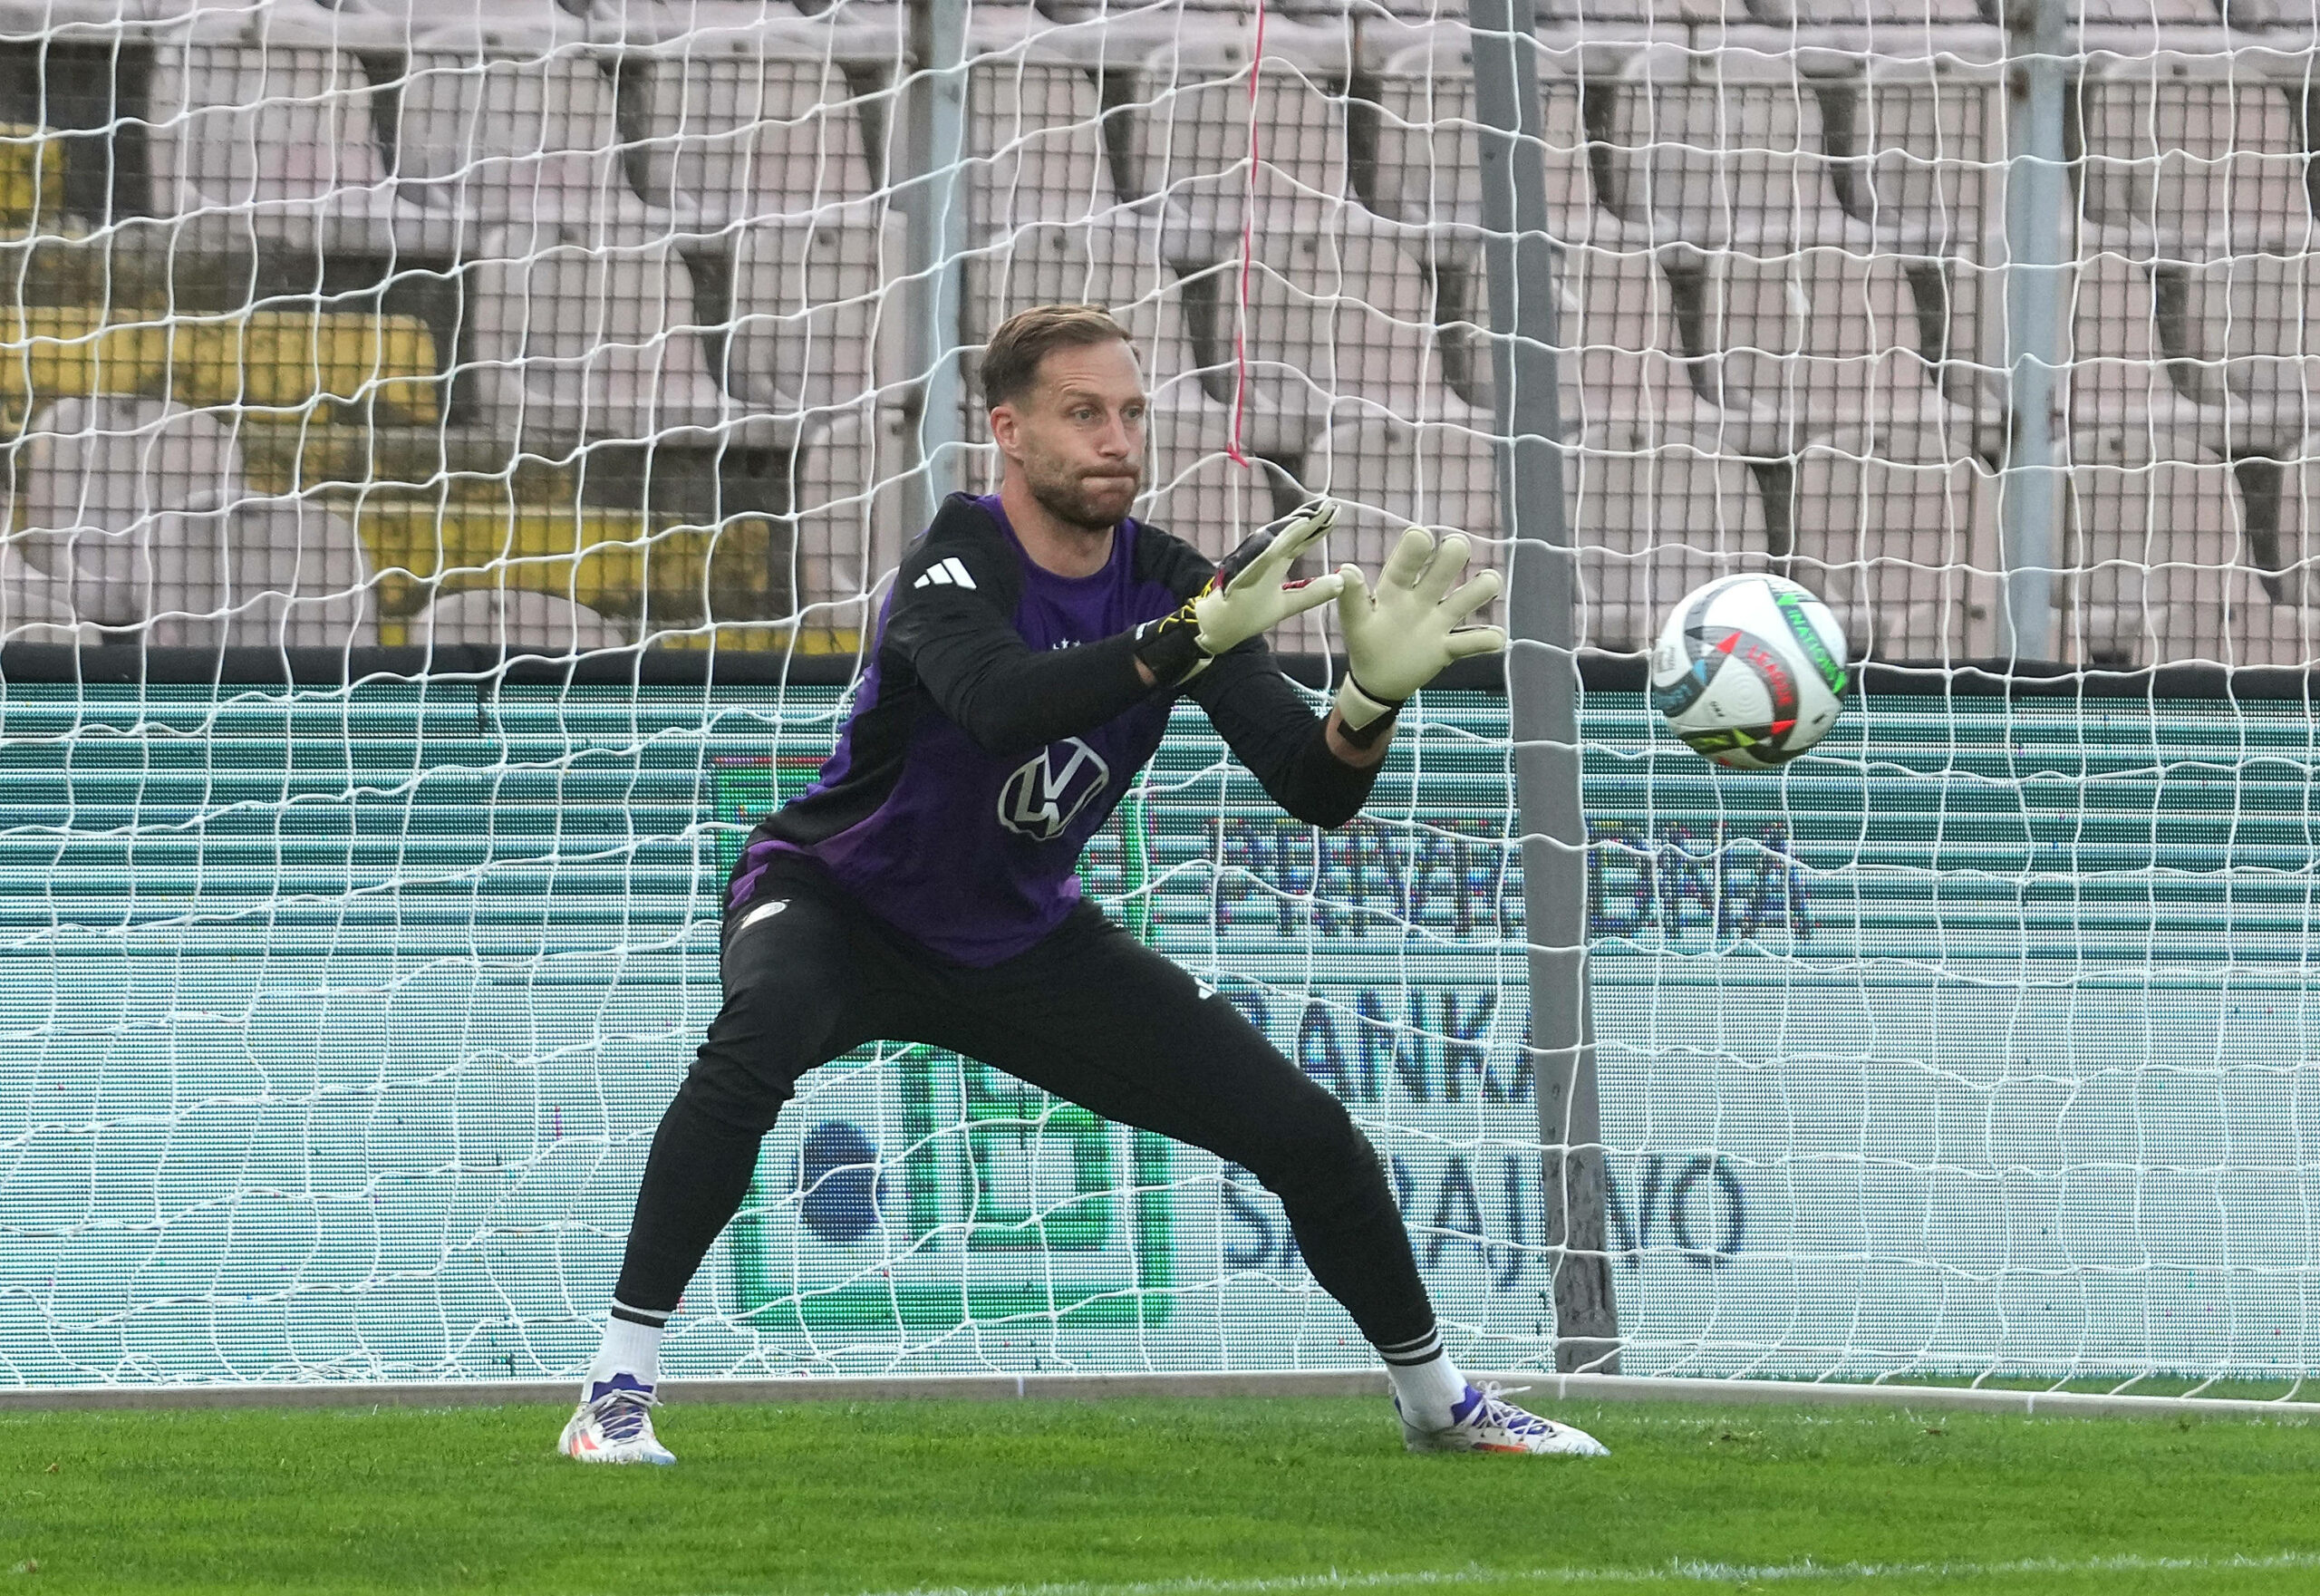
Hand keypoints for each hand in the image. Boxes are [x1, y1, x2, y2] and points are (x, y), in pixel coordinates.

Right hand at [1134, 500, 1346, 683]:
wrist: (1218, 625)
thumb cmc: (1247, 613)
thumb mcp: (1287, 604)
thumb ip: (1311, 594)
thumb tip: (1340, 583)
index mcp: (1277, 561)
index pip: (1303, 540)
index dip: (1319, 526)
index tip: (1336, 511)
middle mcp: (1268, 555)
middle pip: (1294, 532)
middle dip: (1313, 517)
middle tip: (1332, 502)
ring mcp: (1257, 557)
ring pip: (1282, 535)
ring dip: (1300, 521)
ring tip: (1320, 510)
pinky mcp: (1248, 564)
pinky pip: (1270, 548)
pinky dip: (1285, 536)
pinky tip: (1301, 525)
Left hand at [1333, 527, 1505, 733]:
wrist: (1377, 680)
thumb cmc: (1366, 642)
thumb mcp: (1354, 622)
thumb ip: (1351, 599)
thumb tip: (1346, 570)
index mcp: (1396, 587)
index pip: (1408, 558)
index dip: (1417, 545)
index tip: (1422, 538)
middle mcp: (1423, 596)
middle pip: (1447, 563)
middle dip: (1454, 551)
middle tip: (1455, 550)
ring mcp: (1439, 620)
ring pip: (1470, 595)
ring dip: (1482, 587)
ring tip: (1484, 586)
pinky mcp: (1449, 647)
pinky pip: (1476, 641)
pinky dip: (1489, 639)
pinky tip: (1493, 638)